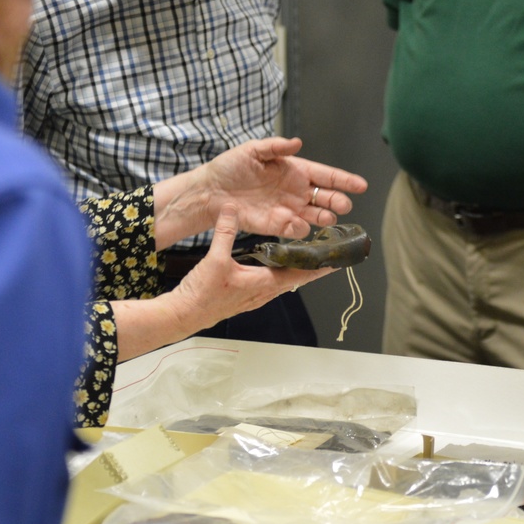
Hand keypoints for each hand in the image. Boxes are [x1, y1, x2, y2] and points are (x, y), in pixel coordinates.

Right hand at [166, 204, 334, 331]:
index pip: (301, 274)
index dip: (320, 266)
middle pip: (297, 278)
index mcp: (265, 283)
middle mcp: (266, 292)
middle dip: (313, 266)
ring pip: (285, 281)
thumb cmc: (203, 293)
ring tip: (308, 256)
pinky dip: (280, 273)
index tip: (337, 260)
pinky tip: (277, 265)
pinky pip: (271, 283)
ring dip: (297, 270)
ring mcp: (257, 296)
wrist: (186, 314)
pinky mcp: (248, 296)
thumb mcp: (214, 258)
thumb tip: (230, 209)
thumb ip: (225, 232)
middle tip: (328, 253)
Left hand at [198, 137, 367, 237]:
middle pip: (327, 198)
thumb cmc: (231, 167)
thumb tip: (297, 142)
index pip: (326, 176)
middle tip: (344, 204)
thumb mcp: (253, 150)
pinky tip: (300, 225)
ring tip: (328, 217)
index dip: (344, 180)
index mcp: (296, 170)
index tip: (361, 185)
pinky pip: (296, 229)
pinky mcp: (277, 225)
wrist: (211, 191)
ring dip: (325, 217)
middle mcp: (297, 191)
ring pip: (317, 216)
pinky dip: (301, 229)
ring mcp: (289, 209)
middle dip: (338, 201)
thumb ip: (276, 147)